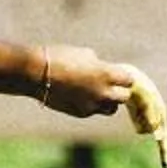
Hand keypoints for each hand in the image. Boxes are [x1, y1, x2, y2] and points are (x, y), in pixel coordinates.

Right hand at [31, 45, 148, 120]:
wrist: (37, 73)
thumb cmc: (60, 57)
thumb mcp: (84, 55)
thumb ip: (99, 65)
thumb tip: (105, 70)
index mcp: (107, 74)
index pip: (129, 80)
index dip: (124, 78)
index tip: (120, 75)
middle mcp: (103, 92)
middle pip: (123, 97)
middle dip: (119, 91)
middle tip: (111, 86)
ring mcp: (93, 105)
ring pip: (111, 109)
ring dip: (108, 102)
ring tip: (98, 93)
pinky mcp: (81, 113)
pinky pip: (93, 111)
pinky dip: (92, 105)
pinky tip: (81, 96)